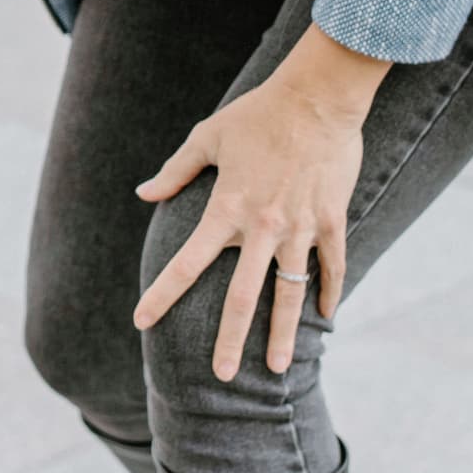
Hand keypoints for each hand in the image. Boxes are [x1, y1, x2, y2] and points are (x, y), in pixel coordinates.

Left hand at [131, 26, 392, 381]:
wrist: (319, 97)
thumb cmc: (258, 113)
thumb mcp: (209, 137)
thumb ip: (176, 171)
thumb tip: (144, 192)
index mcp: (228, 208)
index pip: (187, 262)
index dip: (162, 293)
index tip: (142, 320)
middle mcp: (263, 227)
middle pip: (241, 297)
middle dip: (228, 340)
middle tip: (220, 375)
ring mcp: (301, 227)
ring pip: (290, 294)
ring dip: (282, 334)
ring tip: (275, 369)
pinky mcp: (331, 220)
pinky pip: (331, 266)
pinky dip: (329, 292)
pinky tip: (326, 318)